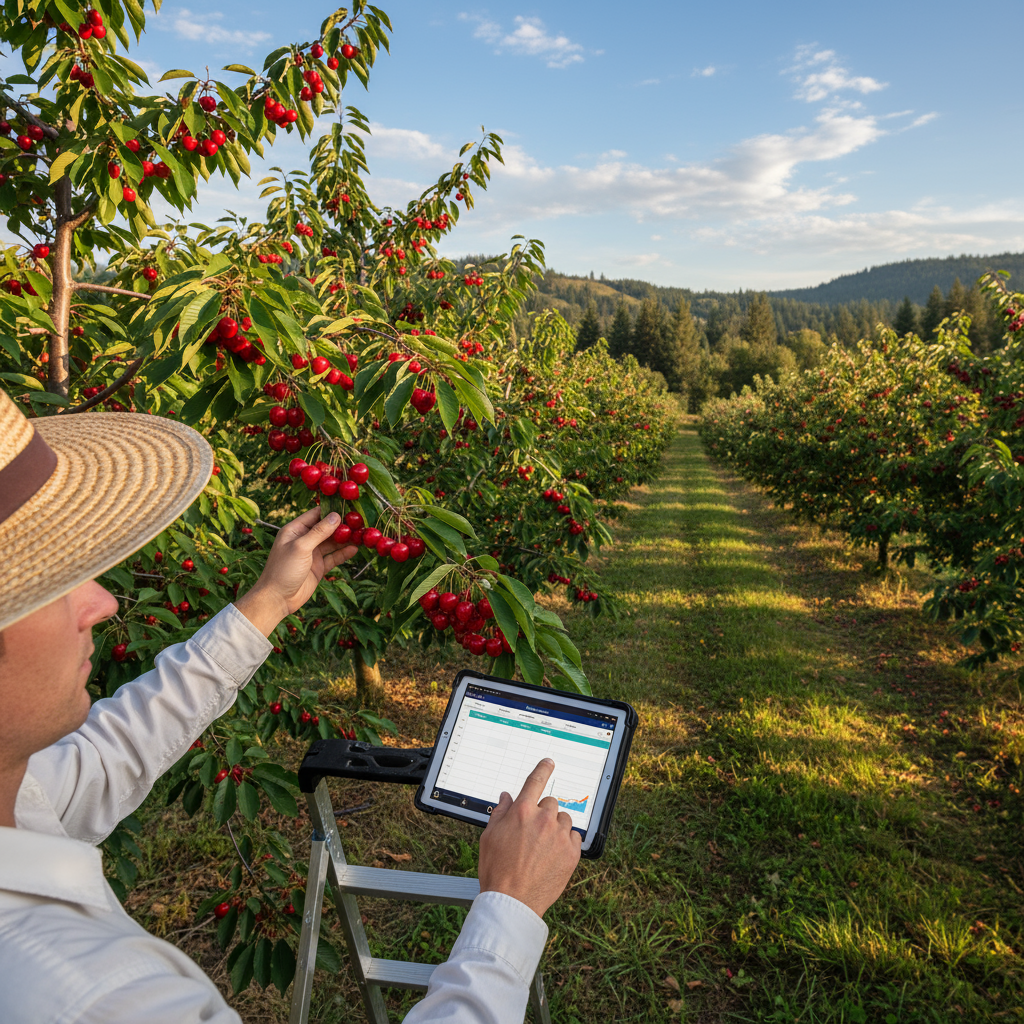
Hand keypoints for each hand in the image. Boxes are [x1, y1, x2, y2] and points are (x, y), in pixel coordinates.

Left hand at [234, 509, 358, 636]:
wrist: (277, 598)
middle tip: (360, 522)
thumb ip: (319, 532)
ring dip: (345, 539)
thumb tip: (336, 516)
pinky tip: (354, 549)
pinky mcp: (318, 567)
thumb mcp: (301, 547)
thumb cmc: (283, 569)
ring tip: (361, 535)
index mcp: (295, 530)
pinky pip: (333, 557)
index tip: (348, 508)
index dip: (331, 511)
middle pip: (326, 528)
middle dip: (342, 526)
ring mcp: (312, 554)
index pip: (315, 515)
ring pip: (332, 543)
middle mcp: (304, 540)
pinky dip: (343, 553)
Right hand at [477, 758, 581, 917]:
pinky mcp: (572, 853)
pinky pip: (575, 836)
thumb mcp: (489, 836)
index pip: (536, 781)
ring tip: (543, 847)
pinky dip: (567, 842)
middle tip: (533, 833)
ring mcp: (559, 836)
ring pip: (564, 820)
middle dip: (543, 813)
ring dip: (556, 827)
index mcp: (522, 812)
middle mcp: (543, 819)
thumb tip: (507, 797)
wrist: (512, 901)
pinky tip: (554, 854)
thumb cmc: (497, 869)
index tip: (549, 762)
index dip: (543, 768)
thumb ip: (500, 812)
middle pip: (551, 803)